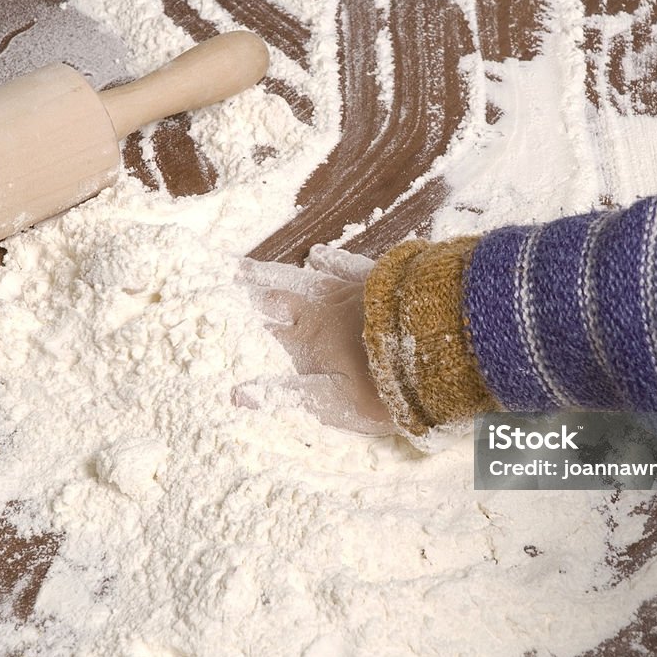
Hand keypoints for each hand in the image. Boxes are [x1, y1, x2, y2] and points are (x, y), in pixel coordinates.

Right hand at [234, 245, 394, 435]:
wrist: (440, 352)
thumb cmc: (385, 386)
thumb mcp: (333, 403)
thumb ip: (287, 395)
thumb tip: (237, 395)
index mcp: (310, 335)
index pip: (267, 319)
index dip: (242, 309)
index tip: (216, 295)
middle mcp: (325, 305)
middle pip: (282, 290)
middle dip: (254, 282)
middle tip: (228, 269)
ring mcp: (354, 289)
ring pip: (309, 274)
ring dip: (282, 270)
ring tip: (259, 263)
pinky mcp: (383, 279)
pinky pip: (349, 264)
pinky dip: (331, 259)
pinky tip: (320, 252)